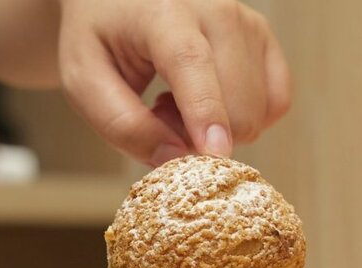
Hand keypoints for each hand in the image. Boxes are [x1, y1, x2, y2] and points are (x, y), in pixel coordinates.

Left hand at [57, 0, 290, 164]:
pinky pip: (275, 104)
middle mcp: (217, 10)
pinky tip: (210, 99)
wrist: (121, 1)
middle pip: (236, 105)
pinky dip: (245, 117)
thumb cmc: (101, 40)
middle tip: (161, 115)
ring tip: (179, 101)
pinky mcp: (265, 40)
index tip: (215, 152)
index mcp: (163, 11)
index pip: (192, 64)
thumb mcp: (86, 83)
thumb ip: (123, 126)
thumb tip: (174, 159)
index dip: (206, 113)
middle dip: (200, 136)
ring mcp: (249, 23)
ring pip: (257, 112)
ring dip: (220, 128)